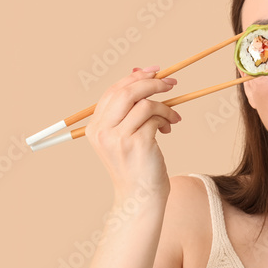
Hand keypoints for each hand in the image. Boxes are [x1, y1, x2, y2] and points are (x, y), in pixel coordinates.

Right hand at [85, 65, 181, 203]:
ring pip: (144, 104)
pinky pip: (155, 118)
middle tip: (171, 83)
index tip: (155, 71)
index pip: (113, 91)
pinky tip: (169, 127)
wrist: (140, 197)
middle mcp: (102, 131)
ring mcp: (118, 138)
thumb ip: (129, 108)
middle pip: (126, 92)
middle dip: (152, 83)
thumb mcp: (125, 135)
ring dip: (164, 106)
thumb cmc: (136, 166)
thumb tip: (140, 71)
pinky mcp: (137, 143)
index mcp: (95, 127)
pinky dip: (167, 118)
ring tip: (172, 117)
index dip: (135, 78)